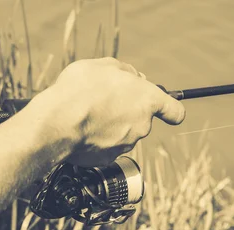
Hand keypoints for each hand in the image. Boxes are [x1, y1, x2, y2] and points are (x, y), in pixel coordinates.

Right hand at [27, 57, 185, 166]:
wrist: (59, 121)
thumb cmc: (81, 90)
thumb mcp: (103, 66)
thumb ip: (124, 71)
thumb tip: (133, 77)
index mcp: (147, 100)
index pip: (175, 111)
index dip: (171, 111)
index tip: (168, 112)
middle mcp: (142, 125)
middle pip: (141, 120)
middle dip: (126, 112)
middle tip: (104, 101)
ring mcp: (126, 144)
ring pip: (122, 134)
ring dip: (110, 126)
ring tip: (87, 114)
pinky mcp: (107, 159)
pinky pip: (105, 148)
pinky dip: (96, 141)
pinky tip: (81, 130)